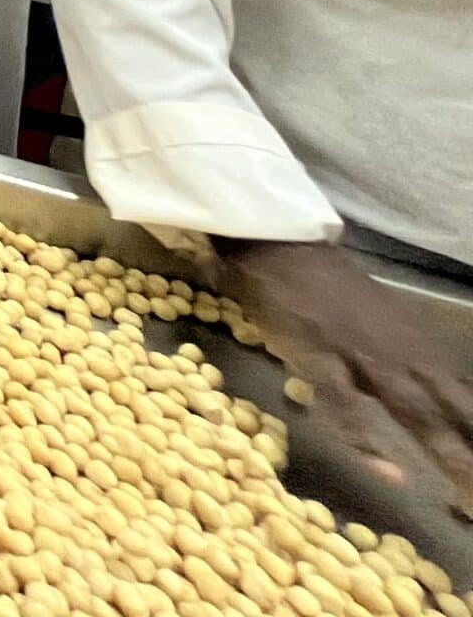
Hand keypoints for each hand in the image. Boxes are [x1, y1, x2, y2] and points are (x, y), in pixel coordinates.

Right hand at [216, 239, 472, 513]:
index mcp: (419, 347)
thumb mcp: (382, 323)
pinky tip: (389, 472)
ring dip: (445, 451)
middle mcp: (403, 355)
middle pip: (452, 410)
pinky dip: (368, 439)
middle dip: (470, 448)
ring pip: (415, 412)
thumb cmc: (327, 287)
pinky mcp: (321, 359)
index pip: (465, 396)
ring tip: (465, 487)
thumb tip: (423, 404)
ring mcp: (364, 358)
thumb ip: (401, 363)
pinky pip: (347, 406)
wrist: (281, 248)